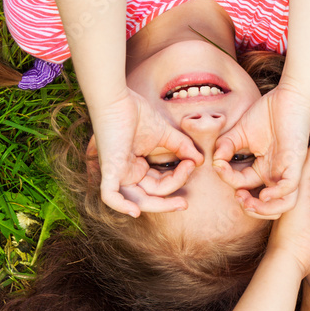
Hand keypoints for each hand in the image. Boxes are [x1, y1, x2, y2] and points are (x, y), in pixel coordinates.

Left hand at [87, 87, 202, 216]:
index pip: (159, 183)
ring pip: (136, 200)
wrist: (118, 98)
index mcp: (136, 167)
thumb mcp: (166, 134)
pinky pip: (110, 195)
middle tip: (185, 203)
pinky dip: (121, 206)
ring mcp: (116, 173)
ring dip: (159, 205)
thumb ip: (182, 147)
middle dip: (169, 201)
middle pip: (149, 197)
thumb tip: (200, 160)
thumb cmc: (136, 112)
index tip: (193, 163)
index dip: (178, 177)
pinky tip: (135, 212)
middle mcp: (126, 173)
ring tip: (181, 203)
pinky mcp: (109, 169)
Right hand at [211, 85, 309, 218]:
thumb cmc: (268, 112)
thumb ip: (226, 146)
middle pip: (267, 204)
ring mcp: (287, 170)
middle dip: (250, 208)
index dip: (229, 180)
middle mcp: (276, 173)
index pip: (244, 184)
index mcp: (264, 168)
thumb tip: (215, 160)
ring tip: (248, 203)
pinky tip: (265, 194)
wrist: (288, 96)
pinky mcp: (297, 163)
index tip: (219, 166)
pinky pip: (291, 187)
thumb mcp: (239, 132)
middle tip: (238, 199)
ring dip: (264, 210)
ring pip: (283, 204)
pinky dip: (278, 196)